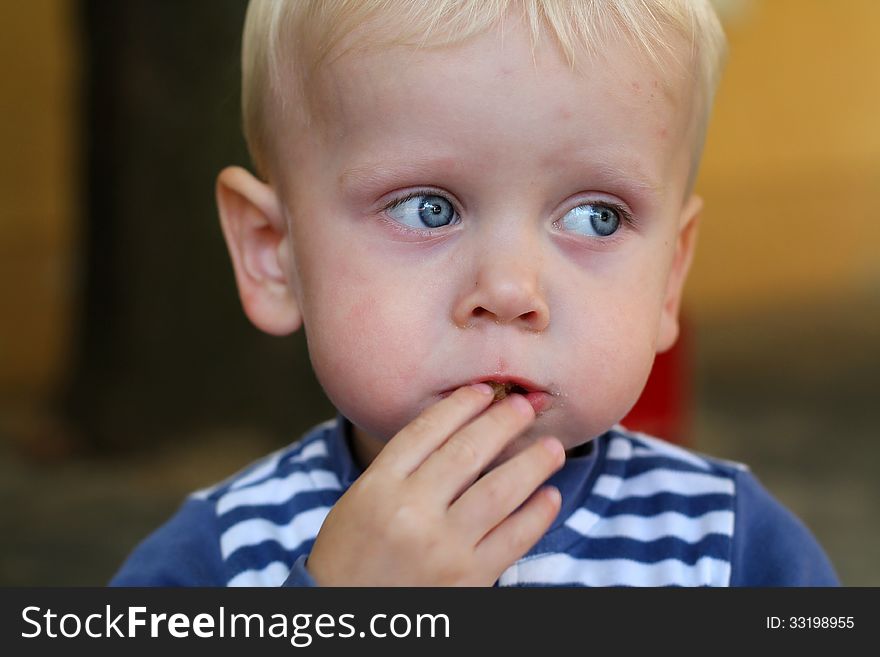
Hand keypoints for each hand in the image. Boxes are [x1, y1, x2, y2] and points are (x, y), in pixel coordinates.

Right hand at [306, 384, 564, 585]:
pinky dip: (537, 514)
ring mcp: (443, 547)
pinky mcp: (469, 580)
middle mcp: (410, 512)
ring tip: (553, 448)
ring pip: (500, 490)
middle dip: (502, 422)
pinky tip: (550, 496)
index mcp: (379, 487)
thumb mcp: (359, 501)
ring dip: (532, 463)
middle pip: (467, 452)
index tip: (484, 390)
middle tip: (526, 405)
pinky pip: (514, 538)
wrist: (347, 616)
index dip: (461, 404)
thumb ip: (400, 469)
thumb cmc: (350, 555)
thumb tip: (457, 429)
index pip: (426, 431)